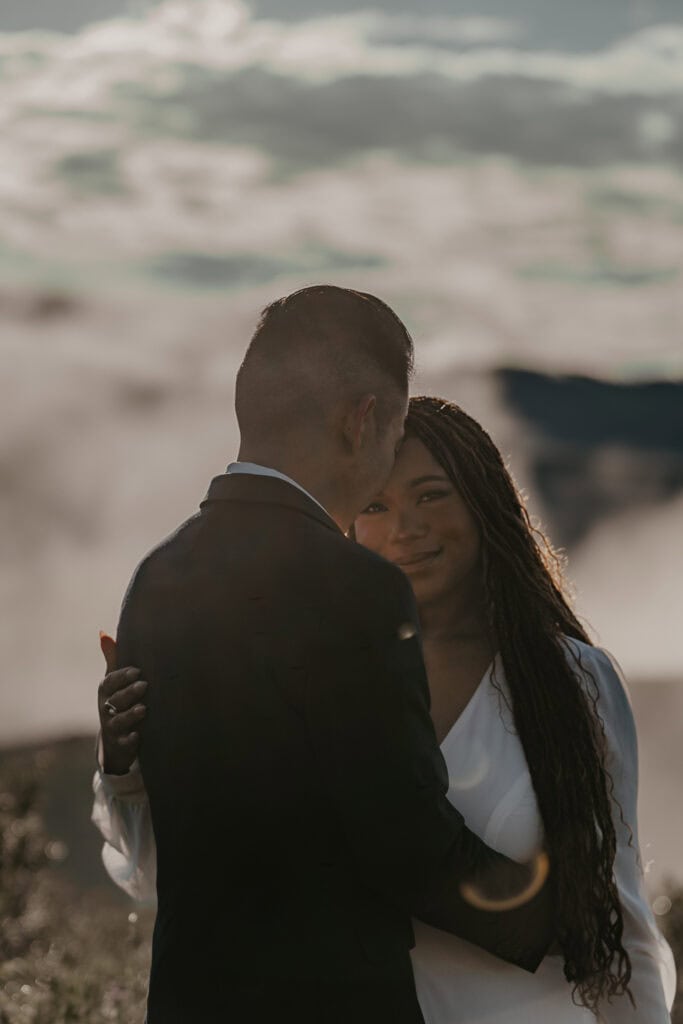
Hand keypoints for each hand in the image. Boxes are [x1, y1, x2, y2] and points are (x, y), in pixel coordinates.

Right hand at [97, 632, 147, 774]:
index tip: (136, 670)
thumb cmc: (116, 703)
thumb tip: (103, 632)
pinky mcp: (120, 745)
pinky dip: (129, 740)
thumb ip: (112, 659)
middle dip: (128, 693)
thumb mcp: (113, 682)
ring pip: (118, 721)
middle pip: (114, 701)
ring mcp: (113, 728)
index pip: (109, 683)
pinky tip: (138, 736)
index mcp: (106, 693)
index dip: (121, 677)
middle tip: (144, 685)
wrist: (112, 741)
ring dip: (130, 715)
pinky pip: (123, 744)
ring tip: (144, 708)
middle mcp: (106, 710)